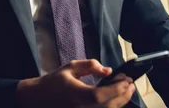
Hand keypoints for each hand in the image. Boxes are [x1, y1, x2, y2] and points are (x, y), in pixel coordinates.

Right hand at [17, 59, 135, 107]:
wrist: (38, 99)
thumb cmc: (53, 82)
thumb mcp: (70, 67)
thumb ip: (89, 66)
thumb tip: (108, 70)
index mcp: (76, 94)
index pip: (100, 95)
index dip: (116, 89)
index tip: (126, 79)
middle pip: (108, 106)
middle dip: (123, 95)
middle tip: (131, 84)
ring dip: (120, 102)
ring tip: (127, 91)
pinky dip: (112, 107)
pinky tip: (116, 100)